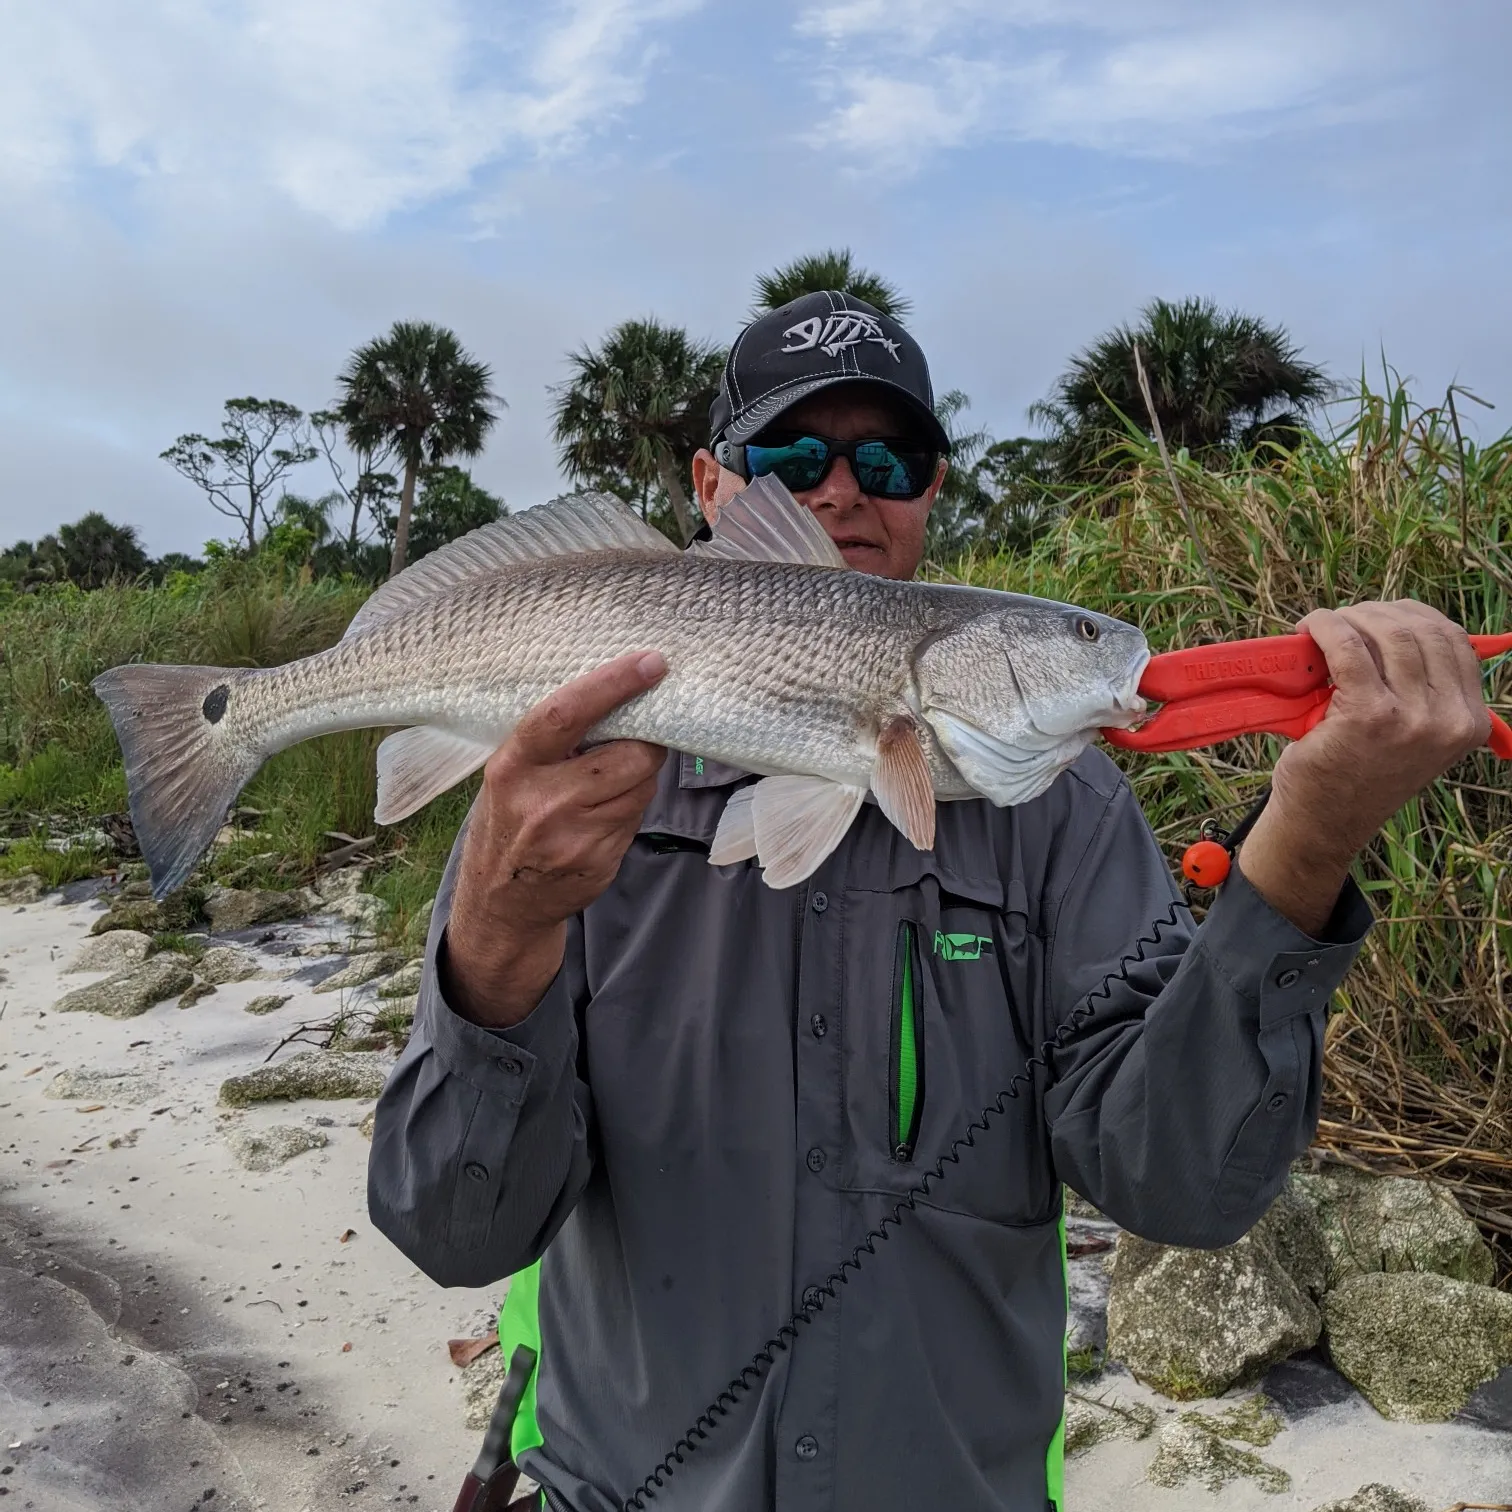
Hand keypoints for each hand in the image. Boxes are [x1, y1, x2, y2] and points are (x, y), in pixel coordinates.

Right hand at [443, 651, 667, 1026]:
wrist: (501, 902)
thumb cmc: (509, 818)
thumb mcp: (511, 773)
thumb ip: (554, 742)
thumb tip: (620, 696)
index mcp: (513, 766)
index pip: (566, 714)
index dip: (614, 684)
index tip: (652, 663)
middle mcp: (542, 802)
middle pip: (629, 755)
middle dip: (645, 742)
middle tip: (638, 737)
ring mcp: (573, 837)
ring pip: (642, 786)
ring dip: (640, 777)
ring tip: (610, 781)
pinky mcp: (598, 862)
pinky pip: (637, 818)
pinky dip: (632, 808)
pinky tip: (604, 815)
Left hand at [1239, 601, 1488, 934]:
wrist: (1323, 823)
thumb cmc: (1354, 773)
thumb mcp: (1410, 734)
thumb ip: (1420, 690)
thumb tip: (1394, 623)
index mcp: (1468, 720)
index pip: (1453, 640)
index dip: (1410, 617)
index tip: (1376, 617)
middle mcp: (1450, 719)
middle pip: (1421, 629)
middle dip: (1375, 613)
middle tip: (1341, 621)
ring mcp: (1413, 718)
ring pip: (1387, 632)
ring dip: (1349, 618)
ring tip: (1322, 628)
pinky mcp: (1369, 715)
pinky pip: (1348, 647)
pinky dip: (1326, 628)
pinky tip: (1310, 628)